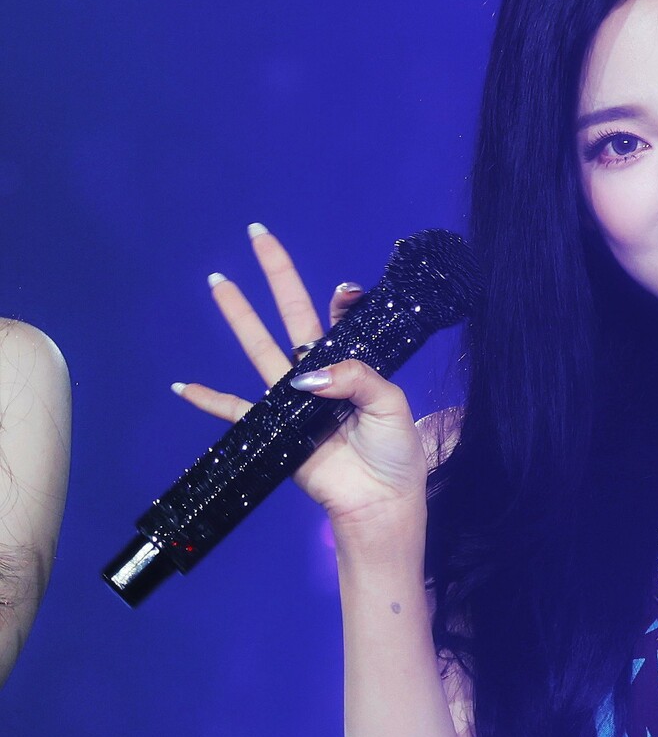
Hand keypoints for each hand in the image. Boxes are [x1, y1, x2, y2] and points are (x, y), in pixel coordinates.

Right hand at [171, 224, 427, 526]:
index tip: (345, 292)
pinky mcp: (276, 431)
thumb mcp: (391, 406)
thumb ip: (355, 377)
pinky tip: (183, 386)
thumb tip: (306, 374)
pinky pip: (236, 413)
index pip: (341, 321)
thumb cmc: (395, 456)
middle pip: (294, 315)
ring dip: (239, 316)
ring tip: (218, 281)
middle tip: (257, 234)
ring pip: (261, 348)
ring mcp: (296, 401)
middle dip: (277, 276)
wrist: (380, 503)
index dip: (342, 301)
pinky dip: (208, 401)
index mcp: (356, 367)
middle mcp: (323, 377)